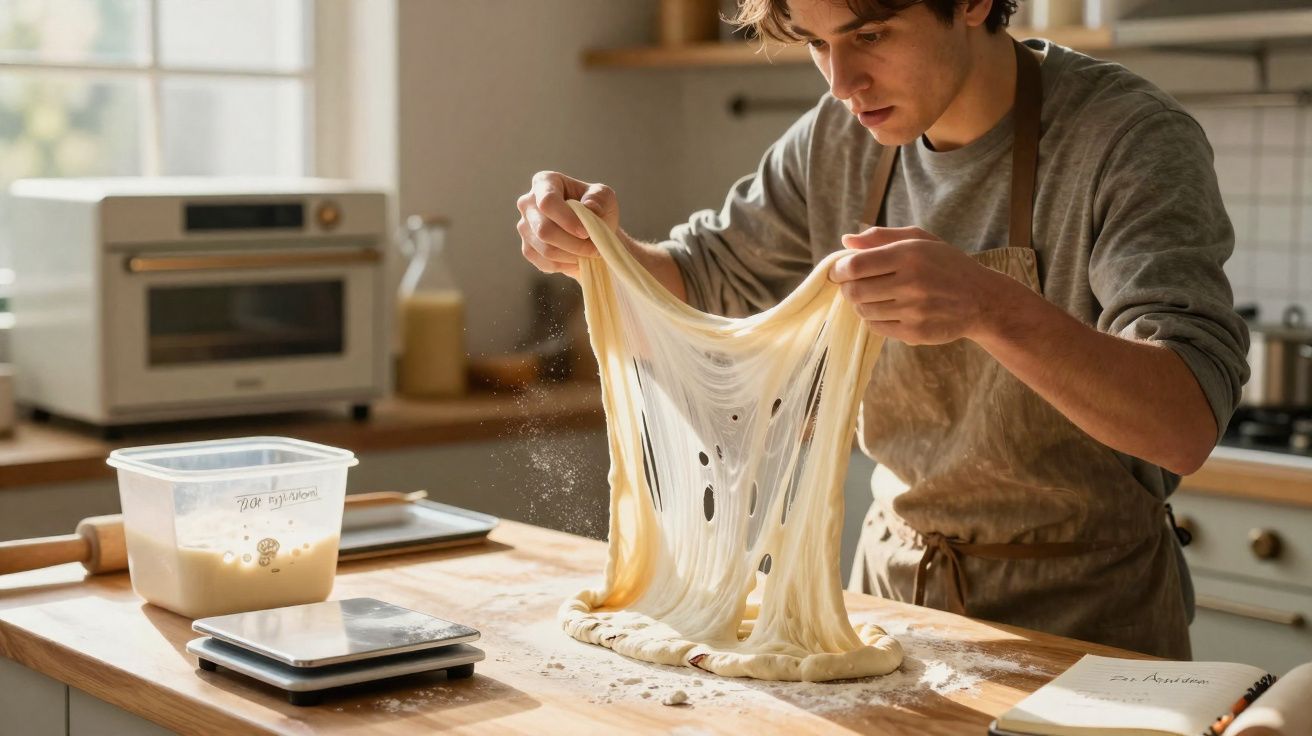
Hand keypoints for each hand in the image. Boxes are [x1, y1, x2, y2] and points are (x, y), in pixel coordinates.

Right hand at [516, 171, 618, 279]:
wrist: (592, 232)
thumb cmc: (598, 209)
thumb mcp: (605, 197)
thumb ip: (599, 199)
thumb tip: (589, 207)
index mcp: (544, 182)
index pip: (547, 202)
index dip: (567, 220)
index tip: (586, 232)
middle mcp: (528, 203)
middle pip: (544, 230)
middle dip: (573, 244)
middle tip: (595, 248)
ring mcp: (524, 227)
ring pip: (546, 250)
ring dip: (573, 256)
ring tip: (589, 253)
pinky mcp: (528, 249)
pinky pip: (544, 263)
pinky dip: (565, 265)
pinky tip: (577, 259)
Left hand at [829, 226, 1005, 344]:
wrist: (982, 300)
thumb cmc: (946, 265)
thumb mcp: (921, 240)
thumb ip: (882, 238)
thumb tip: (846, 241)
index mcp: (910, 254)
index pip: (855, 265)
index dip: (839, 270)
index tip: (838, 271)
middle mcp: (911, 283)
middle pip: (855, 290)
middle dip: (847, 288)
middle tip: (853, 285)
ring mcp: (913, 310)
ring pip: (864, 310)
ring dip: (860, 304)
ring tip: (873, 296)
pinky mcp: (914, 332)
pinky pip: (876, 327)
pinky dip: (873, 319)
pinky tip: (885, 310)